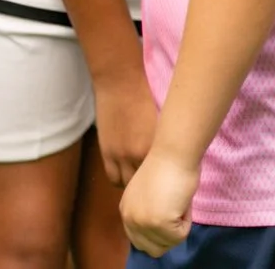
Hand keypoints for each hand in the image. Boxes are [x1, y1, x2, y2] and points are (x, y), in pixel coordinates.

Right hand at [94, 67, 158, 186]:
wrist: (120, 85)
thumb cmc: (143, 100)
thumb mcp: (158, 125)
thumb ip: (159, 145)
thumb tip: (163, 161)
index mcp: (157, 147)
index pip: (162, 175)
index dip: (164, 182)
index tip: (167, 182)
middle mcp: (139, 155)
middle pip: (146, 184)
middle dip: (149, 187)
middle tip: (153, 186)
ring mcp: (121, 155)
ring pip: (128, 185)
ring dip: (133, 186)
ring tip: (138, 182)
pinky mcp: (107, 153)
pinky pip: (113, 178)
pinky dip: (120, 180)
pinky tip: (124, 174)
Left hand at [121, 145, 199, 255]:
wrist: (173, 153)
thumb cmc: (168, 168)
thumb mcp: (148, 196)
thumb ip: (147, 214)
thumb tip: (157, 234)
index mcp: (125, 211)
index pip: (141, 242)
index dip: (159, 234)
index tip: (168, 214)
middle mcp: (129, 218)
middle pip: (153, 249)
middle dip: (169, 234)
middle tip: (174, 208)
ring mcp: (142, 222)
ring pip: (169, 243)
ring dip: (179, 226)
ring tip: (176, 201)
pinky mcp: (158, 223)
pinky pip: (181, 236)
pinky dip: (187, 221)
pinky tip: (181, 201)